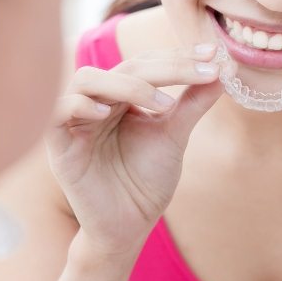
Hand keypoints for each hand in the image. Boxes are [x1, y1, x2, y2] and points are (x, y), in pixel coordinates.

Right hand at [46, 44, 222, 258]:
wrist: (128, 226)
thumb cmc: (146, 183)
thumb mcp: (174, 136)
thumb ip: (193, 103)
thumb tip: (223, 69)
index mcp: (122, 97)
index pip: (147, 63)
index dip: (178, 56)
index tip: (213, 53)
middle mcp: (98, 102)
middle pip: (124, 67)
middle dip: (167, 67)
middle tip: (202, 72)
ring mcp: (76, 121)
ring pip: (87, 80)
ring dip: (126, 84)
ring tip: (162, 103)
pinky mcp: (58, 144)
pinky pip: (58, 112)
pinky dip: (81, 106)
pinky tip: (107, 114)